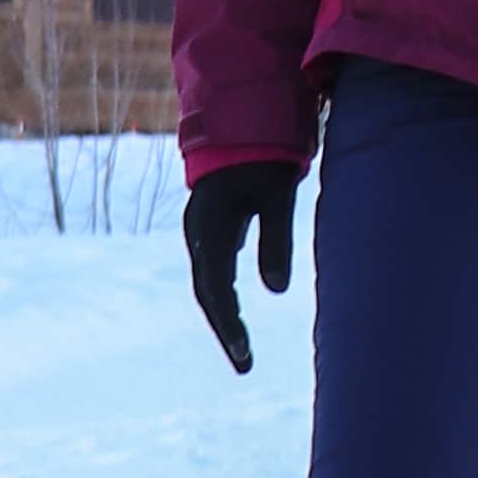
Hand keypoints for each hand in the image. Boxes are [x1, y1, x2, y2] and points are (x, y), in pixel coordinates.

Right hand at [184, 157, 305, 373]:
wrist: (241, 114)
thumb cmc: (265, 152)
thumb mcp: (278, 195)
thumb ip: (275, 241)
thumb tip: (275, 291)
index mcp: (212, 228)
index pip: (216, 290)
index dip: (229, 326)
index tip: (245, 357)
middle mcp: (199, 232)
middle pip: (207, 291)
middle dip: (225, 328)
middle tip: (244, 364)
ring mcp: (202, 228)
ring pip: (208, 280)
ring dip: (222, 312)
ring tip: (241, 346)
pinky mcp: (212, 224)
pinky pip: (213, 266)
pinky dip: (223, 291)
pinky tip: (234, 308)